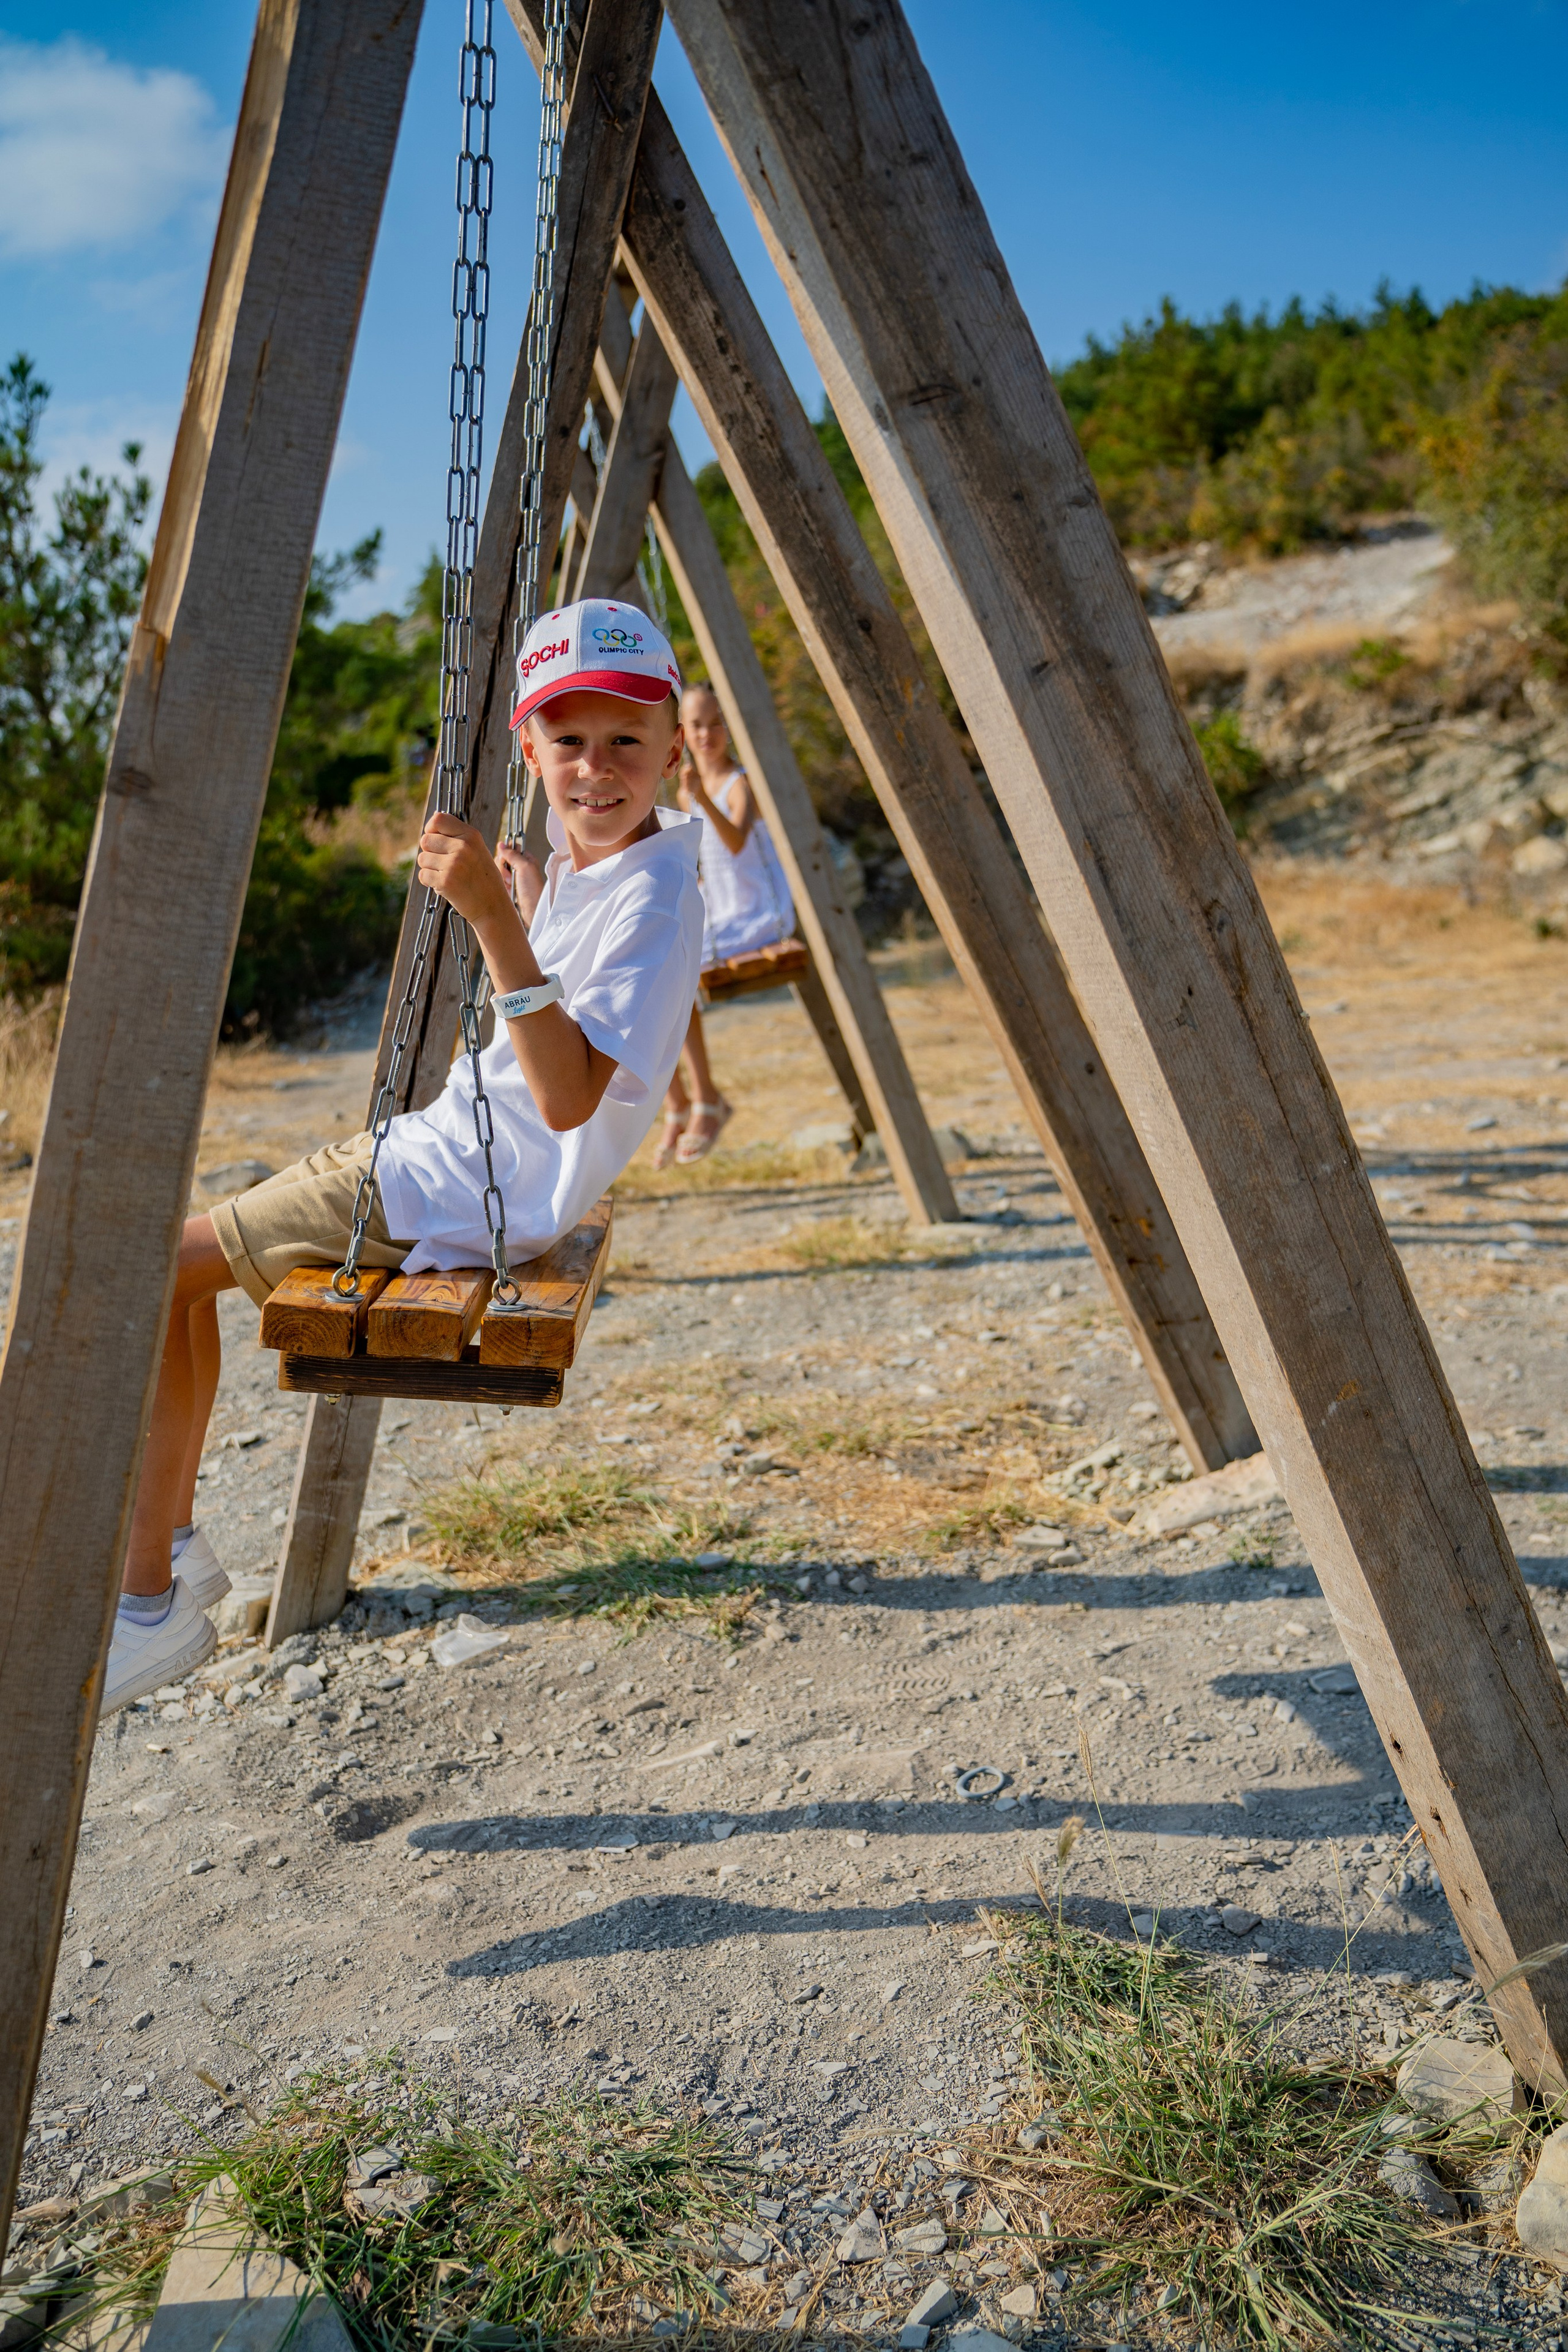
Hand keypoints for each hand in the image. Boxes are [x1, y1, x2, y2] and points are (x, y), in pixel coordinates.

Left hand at [416, 812, 512, 927]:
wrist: (492, 906)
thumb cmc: (483, 878)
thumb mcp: (477, 849)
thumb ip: (457, 835)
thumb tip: (433, 819)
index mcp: (472, 835)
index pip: (438, 819)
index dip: (431, 829)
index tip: (435, 839)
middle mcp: (463, 847)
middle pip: (425, 840)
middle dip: (430, 852)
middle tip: (444, 863)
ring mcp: (454, 864)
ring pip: (422, 858)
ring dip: (430, 868)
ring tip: (447, 875)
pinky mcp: (445, 881)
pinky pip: (423, 875)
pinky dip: (429, 881)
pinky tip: (445, 885)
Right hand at [497, 841, 546, 923]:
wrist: (532, 911)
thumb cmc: (533, 890)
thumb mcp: (524, 866)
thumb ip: (513, 854)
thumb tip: (502, 844)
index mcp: (527, 860)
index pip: (511, 849)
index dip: (506, 853)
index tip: (505, 858)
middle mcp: (521, 868)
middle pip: (503, 860)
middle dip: (503, 867)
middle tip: (511, 875)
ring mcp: (515, 879)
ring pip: (500, 871)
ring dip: (503, 877)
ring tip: (511, 884)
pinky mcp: (509, 888)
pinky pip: (499, 882)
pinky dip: (502, 885)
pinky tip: (508, 890)